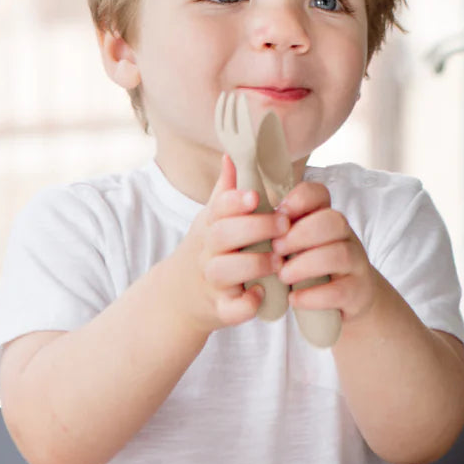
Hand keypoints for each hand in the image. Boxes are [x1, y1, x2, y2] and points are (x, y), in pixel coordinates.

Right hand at [177, 155, 290, 331]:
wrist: (179, 297)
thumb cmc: (208, 251)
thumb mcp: (211, 220)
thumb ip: (225, 191)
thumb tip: (232, 154)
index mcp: (209, 226)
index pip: (218, 208)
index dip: (235, 201)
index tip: (255, 196)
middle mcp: (207, 252)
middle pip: (223, 235)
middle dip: (254, 228)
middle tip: (283, 224)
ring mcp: (212, 282)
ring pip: (225, 271)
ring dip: (253, 264)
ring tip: (278, 261)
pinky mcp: (220, 309)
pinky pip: (231, 309)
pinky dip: (246, 305)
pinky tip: (261, 295)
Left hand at [271, 180, 377, 322]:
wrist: (345, 302)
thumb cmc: (307, 264)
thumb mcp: (291, 240)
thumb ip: (264, 214)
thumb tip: (228, 164)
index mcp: (324, 217)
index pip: (319, 194)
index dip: (299, 200)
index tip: (279, 214)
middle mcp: (344, 236)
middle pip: (333, 221)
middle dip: (300, 234)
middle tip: (276, 249)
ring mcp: (355, 263)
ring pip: (340, 254)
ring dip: (306, 264)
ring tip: (283, 276)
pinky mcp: (357, 292)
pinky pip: (342, 290)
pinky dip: (315, 295)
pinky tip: (294, 298)